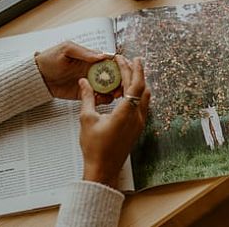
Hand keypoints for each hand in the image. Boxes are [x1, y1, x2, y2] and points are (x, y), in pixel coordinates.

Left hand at [35, 42, 115, 102]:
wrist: (37, 77)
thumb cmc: (49, 59)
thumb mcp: (66, 50)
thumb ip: (83, 53)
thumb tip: (101, 55)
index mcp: (90, 58)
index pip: (110, 61)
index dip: (119, 66)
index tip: (125, 71)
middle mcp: (92, 70)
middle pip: (112, 76)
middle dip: (119, 81)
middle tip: (122, 87)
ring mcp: (88, 83)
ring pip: (107, 88)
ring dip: (113, 91)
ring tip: (114, 95)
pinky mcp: (83, 94)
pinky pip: (96, 98)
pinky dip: (102, 100)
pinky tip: (103, 100)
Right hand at [78, 56, 150, 188]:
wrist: (102, 170)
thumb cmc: (95, 147)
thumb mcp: (87, 119)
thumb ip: (87, 98)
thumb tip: (84, 82)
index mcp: (126, 113)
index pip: (135, 84)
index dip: (134, 69)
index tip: (132, 58)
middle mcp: (137, 117)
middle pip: (141, 88)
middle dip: (135, 72)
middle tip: (127, 61)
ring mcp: (139, 123)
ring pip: (144, 97)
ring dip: (137, 83)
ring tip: (127, 73)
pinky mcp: (137, 129)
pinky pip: (141, 105)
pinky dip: (136, 94)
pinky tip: (126, 92)